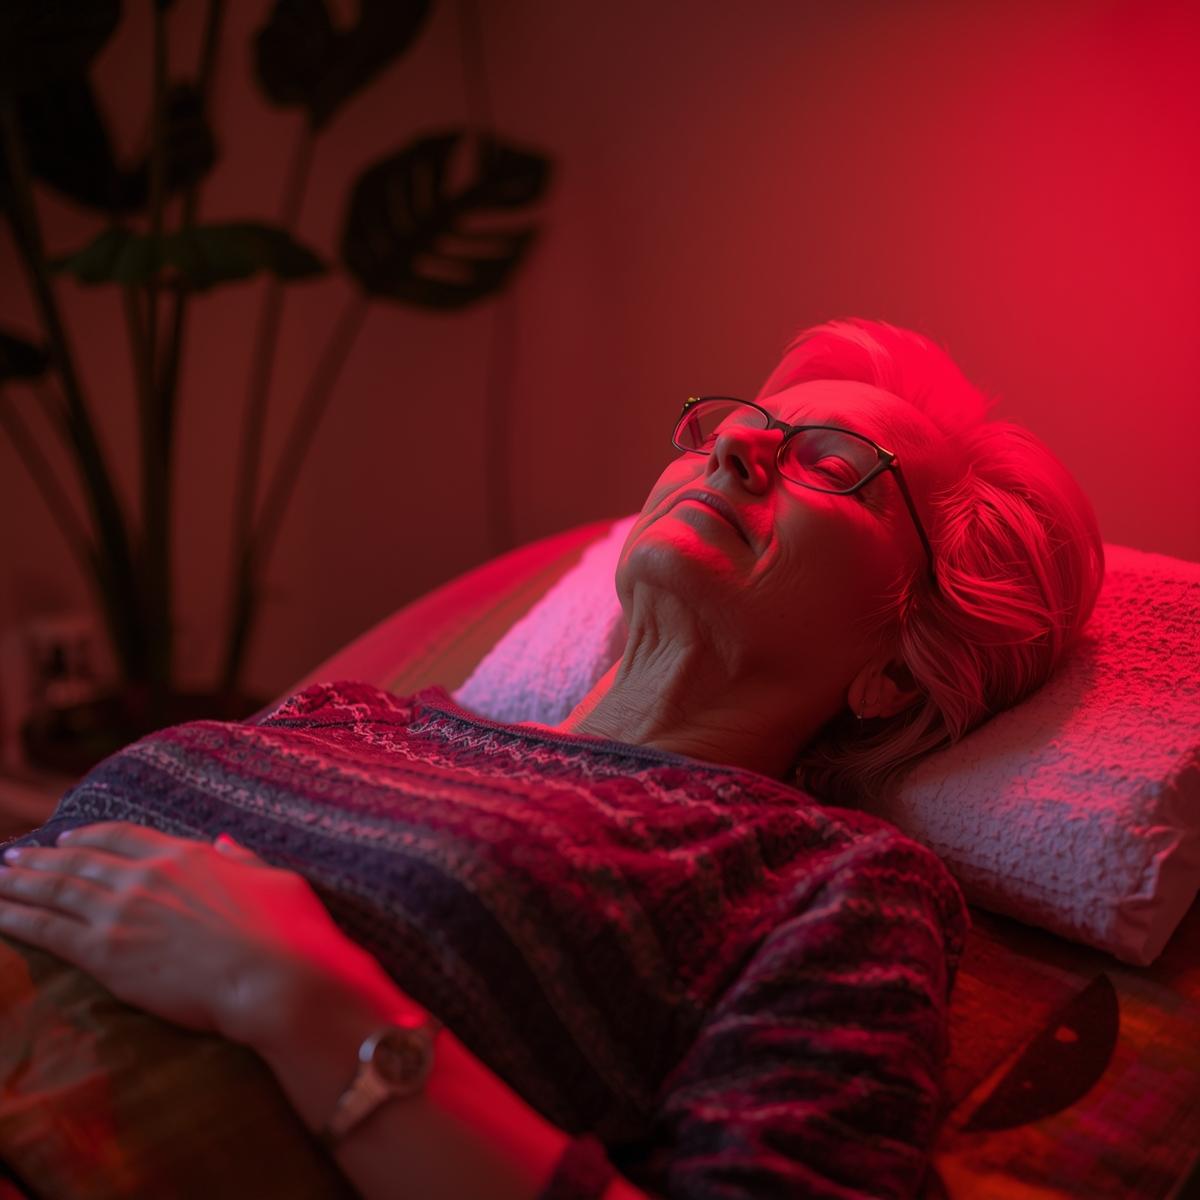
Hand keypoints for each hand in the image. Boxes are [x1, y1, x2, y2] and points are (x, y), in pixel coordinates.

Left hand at [0, 822, 399, 1049]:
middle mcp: (147, 875)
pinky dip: (16, 917)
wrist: (276, 976)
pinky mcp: (106, 952)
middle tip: (13, 857)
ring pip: (56, 889)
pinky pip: (47, 929)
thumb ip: (243, 860)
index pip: (123, 837)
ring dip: (20, 883)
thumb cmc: (290, 932)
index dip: (90, 838)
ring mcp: (123, 911)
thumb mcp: (275, 880)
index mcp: (187, 855)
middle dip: (41, 858)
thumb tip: (224, 843)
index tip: (67, 840)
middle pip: (80, 860)